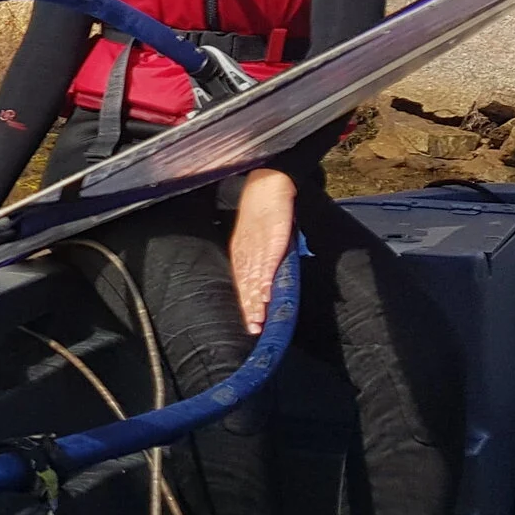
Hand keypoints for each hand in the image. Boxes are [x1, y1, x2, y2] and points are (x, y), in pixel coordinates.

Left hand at [228, 169, 297, 335]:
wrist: (267, 185)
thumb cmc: (261, 213)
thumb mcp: (255, 237)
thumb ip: (258, 258)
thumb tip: (265, 280)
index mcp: (242, 253)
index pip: (241, 284)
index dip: (245, 305)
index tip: (249, 326)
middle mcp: (247, 253)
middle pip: (246, 285)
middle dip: (250, 309)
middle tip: (253, 329)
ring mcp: (259, 246)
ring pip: (255, 278)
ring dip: (256, 300)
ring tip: (259, 320)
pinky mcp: (273, 238)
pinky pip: (269, 261)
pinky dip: (266, 278)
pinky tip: (267, 294)